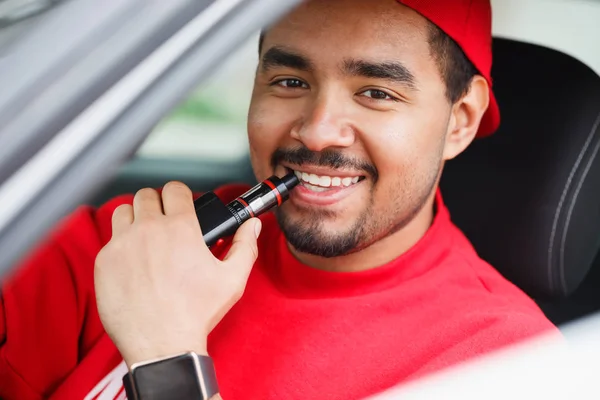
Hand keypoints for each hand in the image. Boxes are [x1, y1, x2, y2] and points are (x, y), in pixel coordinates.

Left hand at [94, 182, 260, 366]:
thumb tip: (252, 226)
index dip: (181, 195)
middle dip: (157, 204)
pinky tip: (134, 263)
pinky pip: (110, 240)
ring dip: (135, 218)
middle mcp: (148, 230)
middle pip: (146, 195)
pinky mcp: (104, 263)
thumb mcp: (232, 279)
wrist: (162, 345)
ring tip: (145, 236)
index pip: (175, 189)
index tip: (182, 205)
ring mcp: (122, 245)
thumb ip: (245, 246)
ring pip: (123, 211)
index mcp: (180, 228)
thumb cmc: (197, 313)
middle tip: (164, 221)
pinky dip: (121, 245)